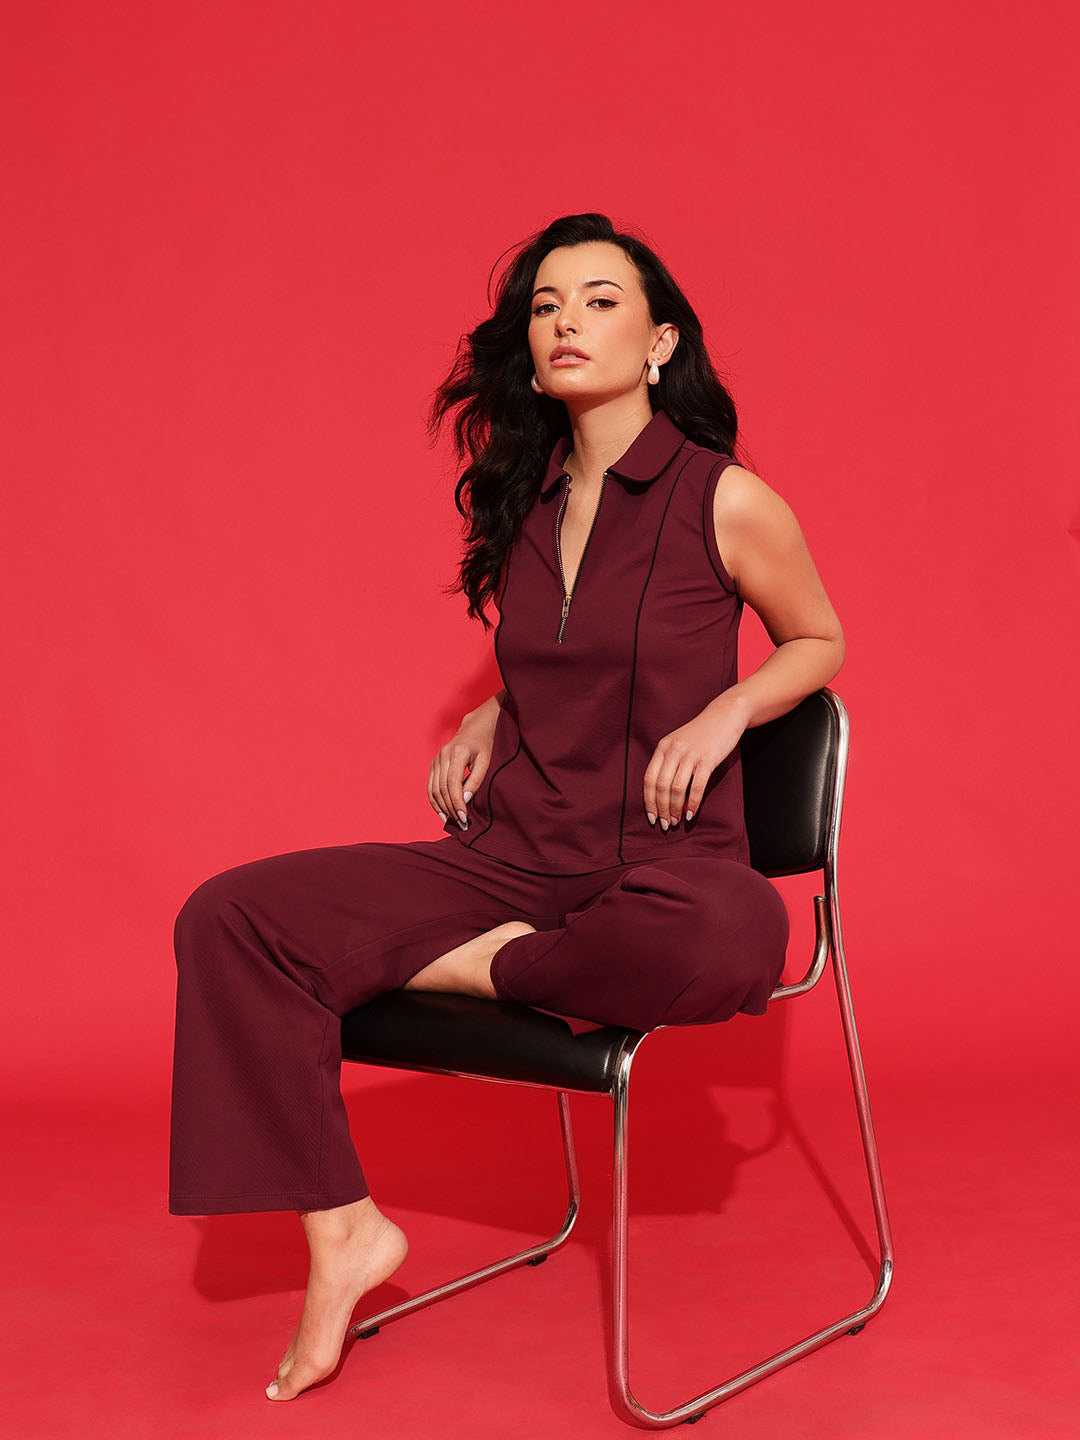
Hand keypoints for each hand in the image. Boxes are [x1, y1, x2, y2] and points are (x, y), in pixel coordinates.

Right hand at [428, 707, 498, 829]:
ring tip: (452, 821)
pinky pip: (430, 786)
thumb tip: (465, 801)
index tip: (464, 818)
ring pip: (433, 789)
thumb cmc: (483, 744)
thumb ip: (476, 780)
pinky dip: (435, 801)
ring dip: (441, 807)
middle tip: (461, 824)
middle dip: (450, 809)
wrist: (475, 727)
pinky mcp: (434, 764)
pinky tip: (443, 812)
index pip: (452, 784)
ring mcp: (436, 759)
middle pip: (441, 789)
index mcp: (458, 753)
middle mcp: (443, 755)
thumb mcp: (485, 761)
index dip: (457, 803)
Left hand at [642, 695, 748, 829]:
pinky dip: (692, 803)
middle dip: (661, 809)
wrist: (725, 715)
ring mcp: (690, 755)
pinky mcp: (707, 760)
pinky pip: (696, 787)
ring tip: (676, 822)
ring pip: (676, 789)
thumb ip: (668, 761)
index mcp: (662, 747)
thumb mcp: (678, 742)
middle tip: (665, 824)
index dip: (649, 801)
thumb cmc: (701, 733)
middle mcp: (673, 751)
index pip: (649, 779)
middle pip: (661, 787)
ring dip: (675, 809)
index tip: (652, 816)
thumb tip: (662, 792)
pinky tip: (691, 814)